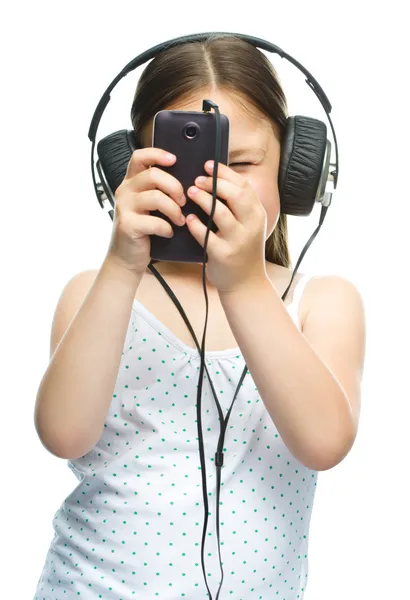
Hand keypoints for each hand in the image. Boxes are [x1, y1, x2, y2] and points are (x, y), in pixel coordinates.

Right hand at [106, 148, 186, 274]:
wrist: (127, 257)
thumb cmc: (143, 230)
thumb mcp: (149, 206)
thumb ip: (160, 191)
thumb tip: (188, 182)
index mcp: (131, 182)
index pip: (140, 157)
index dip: (158, 154)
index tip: (174, 160)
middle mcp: (125, 191)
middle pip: (153, 174)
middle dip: (175, 186)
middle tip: (183, 201)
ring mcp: (124, 207)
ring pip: (156, 197)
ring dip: (174, 209)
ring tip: (180, 220)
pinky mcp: (128, 225)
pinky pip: (155, 221)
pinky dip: (167, 228)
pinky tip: (169, 233)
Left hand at [185, 160, 268, 292]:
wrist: (245, 283)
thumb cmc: (242, 250)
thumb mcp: (248, 225)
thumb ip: (238, 206)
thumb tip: (216, 179)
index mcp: (258, 214)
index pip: (244, 186)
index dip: (225, 173)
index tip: (208, 165)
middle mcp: (252, 226)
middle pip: (236, 195)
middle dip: (214, 183)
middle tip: (197, 180)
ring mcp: (239, 241)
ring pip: (220, 213)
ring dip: (203, 199)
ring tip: (190, 193)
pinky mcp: (224, 255)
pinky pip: (206, 235)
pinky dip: (196, 225)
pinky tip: (189, 219)